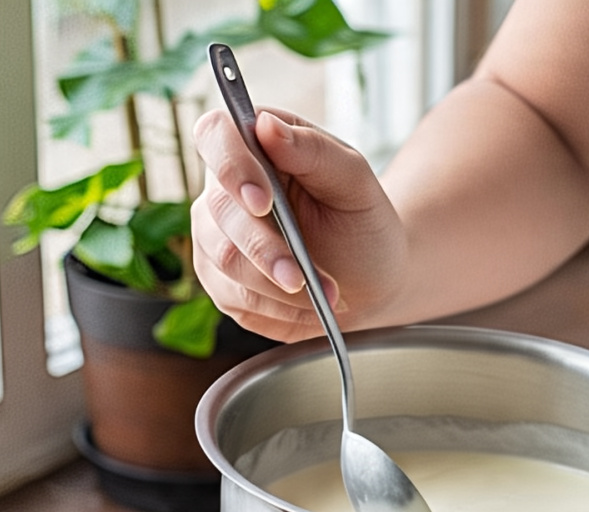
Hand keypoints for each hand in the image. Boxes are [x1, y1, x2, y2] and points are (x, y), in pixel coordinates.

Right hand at [191, 107, 406, 341]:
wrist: (373, 278)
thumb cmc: (362, 222)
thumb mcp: (355, 182)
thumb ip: (315, 151)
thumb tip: (267, 125)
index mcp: (253, 147)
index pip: (215, 135)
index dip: (230, 166)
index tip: (263, 201)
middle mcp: (224, 190)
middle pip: (219, 211)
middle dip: (265, 249)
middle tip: (303, 276)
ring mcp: (217, 238)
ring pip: (227, 261)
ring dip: (279, 288)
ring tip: (327, 295)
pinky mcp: (224, 283)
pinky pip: (239, 299)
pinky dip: (281, 309)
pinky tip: (311, 307)